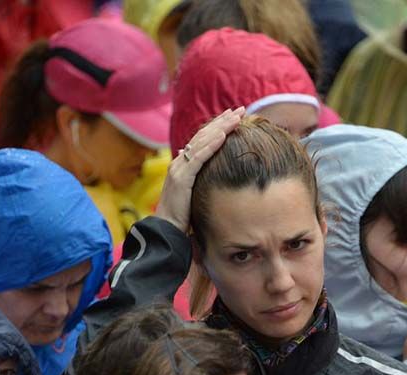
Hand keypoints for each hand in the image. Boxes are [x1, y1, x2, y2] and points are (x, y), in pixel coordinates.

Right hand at [156, 108, 244, 233]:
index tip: (234, 118)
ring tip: (235, 118)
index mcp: (183, 166)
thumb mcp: (194, 195)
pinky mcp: (181, 179)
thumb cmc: (182, 217)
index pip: (202, 140)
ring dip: (220, 128)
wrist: (166, 232)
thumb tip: (212, 176)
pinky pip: (198, 158)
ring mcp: (179, 169)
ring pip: (201, 142)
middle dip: (222, 122)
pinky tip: (223, 135)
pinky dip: (211, 145)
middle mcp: (179, 163)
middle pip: (203, 136)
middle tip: (239, 110)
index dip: (218, 127)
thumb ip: (201, 183)